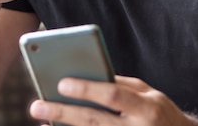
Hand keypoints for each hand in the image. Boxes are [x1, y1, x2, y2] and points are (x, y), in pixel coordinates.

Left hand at [29, 76, 197, 125]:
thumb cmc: (160, 114)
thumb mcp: (150, 95)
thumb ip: (123, 86)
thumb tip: (90, 77)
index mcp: (146, 108)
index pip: (114, 96)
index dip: (87, 89)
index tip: (62, 83)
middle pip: (93, 120)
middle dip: (63, 112)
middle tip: (37, 105)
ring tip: (42, 120)